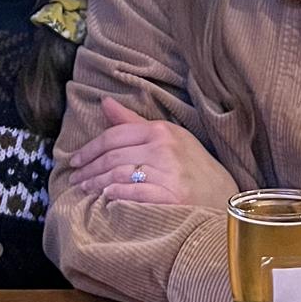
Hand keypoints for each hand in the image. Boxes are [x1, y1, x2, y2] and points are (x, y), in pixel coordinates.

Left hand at [61, 96, 239, 208]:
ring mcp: (169, 174)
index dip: (89, 148)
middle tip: (75, 178)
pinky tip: (106, 198)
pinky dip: (116, 195)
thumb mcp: (169, 138)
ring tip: (85, 189)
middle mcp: (164, 149)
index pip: (115, 136)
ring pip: (119, 175)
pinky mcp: (172, 198)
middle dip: (89, 168)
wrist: (226, 199)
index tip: (74, 160)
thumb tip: (105, 103)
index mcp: (162, 131)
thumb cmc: (194, 168)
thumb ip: (134, 123)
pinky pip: (135, 194)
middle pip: (113, 157)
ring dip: (97, 183)